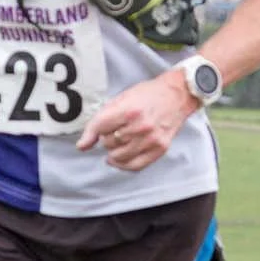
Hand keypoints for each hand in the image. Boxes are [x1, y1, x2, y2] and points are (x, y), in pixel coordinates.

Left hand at [78, 70, 195, 170]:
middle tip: (114, 131)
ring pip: (119, 156)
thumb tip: (83, 145)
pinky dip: (123, 165)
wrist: (176, 95)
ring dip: (114, 151)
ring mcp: (151, 140)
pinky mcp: (159, 149)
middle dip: (106, 138)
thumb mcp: (122, 99)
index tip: (84, 143)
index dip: (89, 135)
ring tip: (119, 142)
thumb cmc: (148, 95)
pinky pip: (135, 166)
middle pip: (108, 143)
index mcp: (129, 110)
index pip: (99, 128)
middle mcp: (140, 127)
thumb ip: (101, 119)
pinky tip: (120, 159)